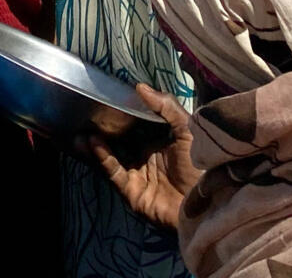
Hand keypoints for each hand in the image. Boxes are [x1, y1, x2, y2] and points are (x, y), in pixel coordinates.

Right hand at [89, 84, 198, 230]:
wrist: (211, 204)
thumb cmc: (202, 165)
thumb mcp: (189, 130)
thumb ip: (167, 107)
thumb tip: (139, 86)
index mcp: (158, 142)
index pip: (134, 125)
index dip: (119, 114)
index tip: (104, 98)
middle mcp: (145, 157)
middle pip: (117, 140)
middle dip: (101, 129)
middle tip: (83, 112)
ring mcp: (137, 174)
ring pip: (110, 155)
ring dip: (95, 143)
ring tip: (80, 128)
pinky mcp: (131, 191)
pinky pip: (113, 172)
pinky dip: (101, 157)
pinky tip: (93, 142)